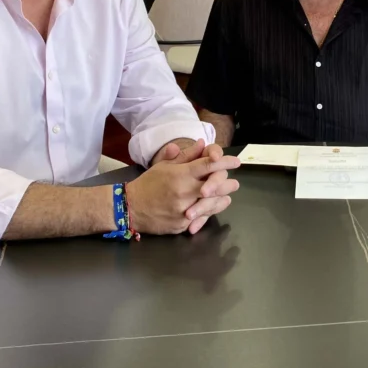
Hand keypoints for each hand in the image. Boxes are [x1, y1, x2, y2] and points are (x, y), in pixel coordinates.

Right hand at [126, 140, 240, 234]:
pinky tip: (216, 207)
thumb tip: (202, 144)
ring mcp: (185, 210)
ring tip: (229, 195)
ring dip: (223, 198)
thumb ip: (185, 156)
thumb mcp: (164, 165)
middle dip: (227, 183)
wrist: (130, 207)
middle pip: (215, 186)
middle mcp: (185, 192)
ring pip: (212, 204)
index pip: (209, 165)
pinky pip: (202, 218)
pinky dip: (210, 212)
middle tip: (235, 182)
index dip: (225, 162)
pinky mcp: (183, 224)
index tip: (236, 161)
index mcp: (181, 175)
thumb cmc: (149, 183)